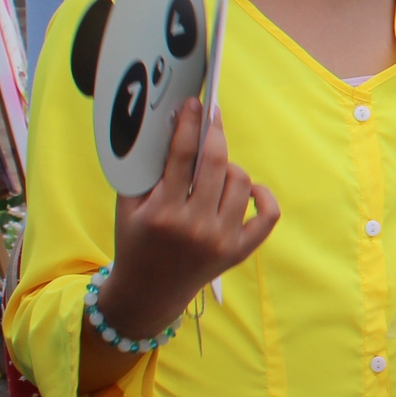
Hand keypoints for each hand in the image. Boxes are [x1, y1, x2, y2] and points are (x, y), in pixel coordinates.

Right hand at [103, 99, 279, 336]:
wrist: (149, 292)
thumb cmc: (136, 242)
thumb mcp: (128, 207)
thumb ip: (144, 171)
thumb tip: (170, 129)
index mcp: (162, 213)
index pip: (181, 155)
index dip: (189, 124)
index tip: (193, 104)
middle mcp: (195, 226)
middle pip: (216, 163)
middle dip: (215, 133)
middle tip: (211, 118)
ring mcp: (221, 240)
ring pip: (241, 182)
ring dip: (229, 168)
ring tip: (213, 171)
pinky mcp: (239, 251)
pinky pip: (267, 215)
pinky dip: (262, 196)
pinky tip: (250, 190)